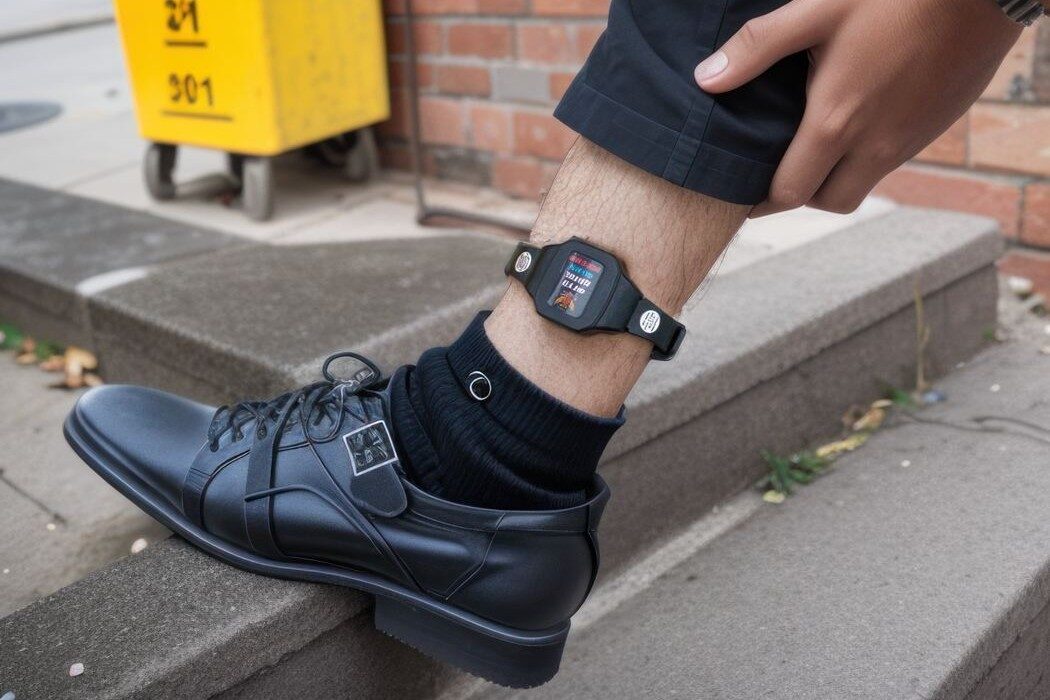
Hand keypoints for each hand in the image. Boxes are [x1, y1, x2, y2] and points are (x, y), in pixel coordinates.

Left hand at [694, 0, 1021, 216]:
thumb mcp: (816, 11)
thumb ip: (757, 48)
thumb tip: (706, 80)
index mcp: (837, 124)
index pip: (791, 193)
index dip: (763, 201)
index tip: (745, 192)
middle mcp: (874, 146)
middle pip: (828, 202)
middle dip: (801, 194)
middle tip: (781, 170)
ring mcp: (908, 141)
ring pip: (863, 185)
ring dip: (836, 177)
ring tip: (816, 144)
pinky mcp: (933, 129)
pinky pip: (891, 161)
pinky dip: (867, 156)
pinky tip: (859, 120)